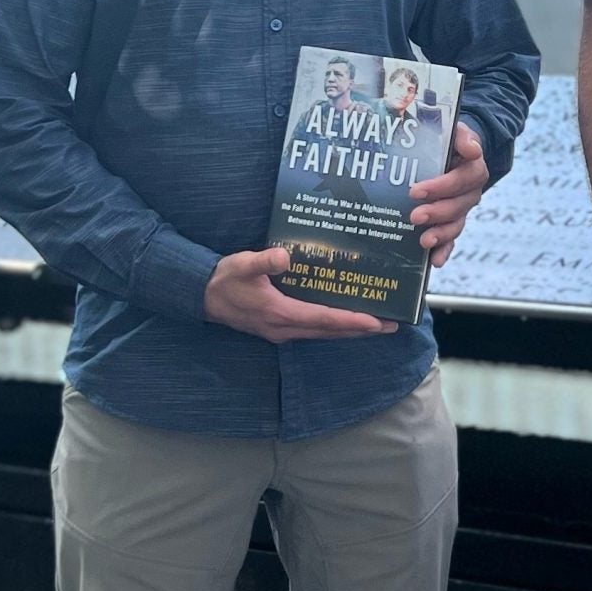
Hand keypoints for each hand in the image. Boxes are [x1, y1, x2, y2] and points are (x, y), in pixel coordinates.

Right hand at [203, 248, 396, 341]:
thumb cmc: (223, 279)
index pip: (324, 319)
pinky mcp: (278, 327)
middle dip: (361, 329)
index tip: (377, 322)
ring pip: (323, 334)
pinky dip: (332, 327)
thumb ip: (262, 261)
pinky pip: (313, 330)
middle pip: (331, 332)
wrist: (200, 296)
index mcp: (280, 313)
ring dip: (349, 330)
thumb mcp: (241, 265)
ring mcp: (281, 331)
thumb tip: (284, 256)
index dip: (352, 321)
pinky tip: (343, 320)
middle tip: (391, 326)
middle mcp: (285, 327)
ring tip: (375, 325)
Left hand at [408, 120, 490, 267]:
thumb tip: (473, 149)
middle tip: (414, 216)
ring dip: (441, 234)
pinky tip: (434, 261)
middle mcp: (471, 191)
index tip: (416, 190)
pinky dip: (444, 250)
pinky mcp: (452, 221)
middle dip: (436, 212)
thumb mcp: (455, 130)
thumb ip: (462, 136)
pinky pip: (452, 239)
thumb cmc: (448, 141)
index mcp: (473, 168)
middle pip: (459, 205)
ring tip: (424, 240)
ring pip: (456, 224)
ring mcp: (462, 209)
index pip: (463, 178)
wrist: (451, 151)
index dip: (442, 187)